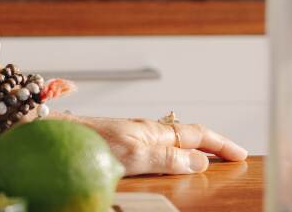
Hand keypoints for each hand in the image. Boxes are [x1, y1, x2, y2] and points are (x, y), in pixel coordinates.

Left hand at [43, 110, 248, 175]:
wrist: (49, 132)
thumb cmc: (87, 143)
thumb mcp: (133, 154)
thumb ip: (167, 158)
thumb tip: (201, 161)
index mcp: (152, 130)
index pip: (196, 134)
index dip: (220, 144)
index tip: (242, 154)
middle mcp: (142, 130)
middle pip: (184, 136)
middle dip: (209, 145)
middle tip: (230, 157)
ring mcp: (128, 136)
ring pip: (168, 142)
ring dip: (188, 150)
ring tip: (205, 161)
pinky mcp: (115, 145)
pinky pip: (150, 149)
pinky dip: (167, 155)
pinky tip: (162, 161)